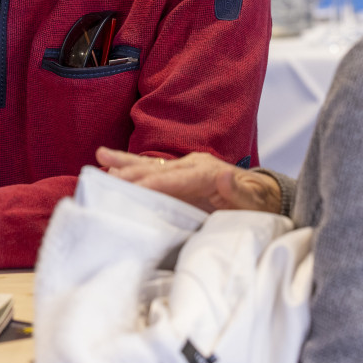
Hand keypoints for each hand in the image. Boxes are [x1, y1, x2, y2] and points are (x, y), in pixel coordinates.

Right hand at [95, 147, 282, 214]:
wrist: (262, 199)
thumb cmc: (257, 204)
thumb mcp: (254, 202)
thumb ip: (238, 191)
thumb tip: (223, 174)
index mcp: (208, 171)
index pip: (177, 178)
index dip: (156, 183)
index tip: (135, 189)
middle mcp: (193, 165)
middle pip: (158, 170)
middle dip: (132, 174)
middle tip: (107, 178)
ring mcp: (184, 169)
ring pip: (149, 166)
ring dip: (125, 164)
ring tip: (101, 157)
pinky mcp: (178, 177)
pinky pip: (151, 172)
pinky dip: (131, 167)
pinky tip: (111, 164)